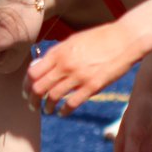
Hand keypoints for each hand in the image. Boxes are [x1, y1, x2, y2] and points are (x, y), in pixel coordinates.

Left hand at [24, 19, 142, 115]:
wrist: (125, 39)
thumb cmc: (99, 38)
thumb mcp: (74, 41)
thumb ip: (56, 54)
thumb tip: (39, 65)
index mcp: (59, 52)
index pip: (33, 73)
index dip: (26, 85)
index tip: (27, 92)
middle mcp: (65, 65)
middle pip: (39, 88)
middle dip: (32, 100)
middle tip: (32, 106)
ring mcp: (79, 76)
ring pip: (53, 97)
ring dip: (47, 107)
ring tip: (47, 111)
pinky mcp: (93, 86)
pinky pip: (72, 103)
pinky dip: (64, 111)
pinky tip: (62, 113)